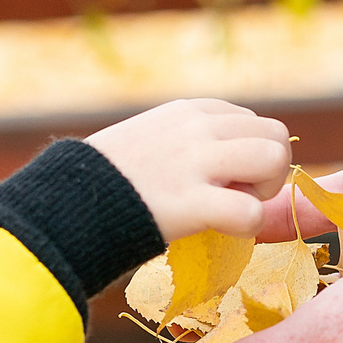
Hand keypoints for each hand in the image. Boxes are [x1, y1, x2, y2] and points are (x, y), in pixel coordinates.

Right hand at [86, 99, 292, 241]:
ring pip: (274, 159)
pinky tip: (220, 230)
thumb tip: (224, 166)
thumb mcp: (150, 139)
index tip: (222, 180)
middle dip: (267, 171)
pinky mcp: (191, 201)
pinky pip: (250, 212)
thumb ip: (188, 141)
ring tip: (231, 209)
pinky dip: (245, 227)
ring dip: (263, 192)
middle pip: (275, 135)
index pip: (252, 122)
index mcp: (190, 111)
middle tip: (236, 196)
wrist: (66, 203)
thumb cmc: (105, 181)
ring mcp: (196, 161)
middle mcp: (198, 127)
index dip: (247, 156)